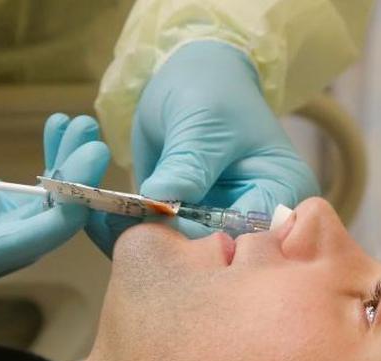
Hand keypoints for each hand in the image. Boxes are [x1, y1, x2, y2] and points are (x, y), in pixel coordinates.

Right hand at [0, 98, 109, 293]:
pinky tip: (64, 135)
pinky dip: (51, 173)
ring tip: (84, 131)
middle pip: (22, 244)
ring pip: (31, 223)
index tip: (78, 196)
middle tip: (94, 149)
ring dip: (65, 181)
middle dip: (66, 200)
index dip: (39, 231)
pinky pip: (26, 204)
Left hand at [86, 40, 318, 256]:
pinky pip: (152, 246)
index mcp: (281, 197)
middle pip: (214, 261)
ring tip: (105, 211)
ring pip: (176, 261)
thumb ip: (188, 165)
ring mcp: (215, 230)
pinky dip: (122, 233)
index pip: (248, 239)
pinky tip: (99, 212)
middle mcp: (254, 224)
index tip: (160, 221)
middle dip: (165, 248)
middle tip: (124, 222)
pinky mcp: (180, 230)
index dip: (203, 240)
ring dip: (135, 240)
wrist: (189, 79)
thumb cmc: (210, 90)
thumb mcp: (203, 122)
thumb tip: (161, 202)